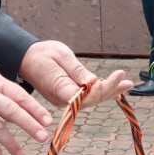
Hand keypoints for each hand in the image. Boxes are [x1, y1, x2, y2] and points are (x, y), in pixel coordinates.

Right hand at [18, 40, 133, 107]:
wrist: (26, 59)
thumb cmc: (41, 54)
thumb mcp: (61, 56)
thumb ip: (78, 71)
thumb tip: (94, 83)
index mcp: (58, 89)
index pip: (84, 97)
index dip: (101, 90)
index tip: (115, 77)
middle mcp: (62, 99)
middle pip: (91, 100)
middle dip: (110, 89)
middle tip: (126, 80)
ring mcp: (65, 99)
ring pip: (91, 99)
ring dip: (110, 91)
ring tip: (127, 84)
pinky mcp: (68, 96)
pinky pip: (87, 96)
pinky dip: (101, 92)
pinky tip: (116, 92)